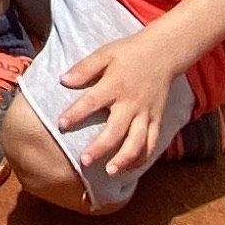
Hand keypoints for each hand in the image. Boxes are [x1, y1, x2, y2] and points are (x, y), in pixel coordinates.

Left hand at [54, 27, 181, 186]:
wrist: (163, 52)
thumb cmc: (129, 53)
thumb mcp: (105, 53)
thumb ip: (85, 68)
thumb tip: (63, 80)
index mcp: (115, 84)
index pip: (92, 101)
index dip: (76, 114)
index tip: (61, 124)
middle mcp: (132, 102)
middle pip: (116, 129)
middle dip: (100, 147)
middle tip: (84, 161)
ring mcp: (146, 113)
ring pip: (137, 141)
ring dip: (124, 159)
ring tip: (110, 172)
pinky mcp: (157, 119)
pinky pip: (152, 142)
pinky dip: (142, 157)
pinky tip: (129, 168)